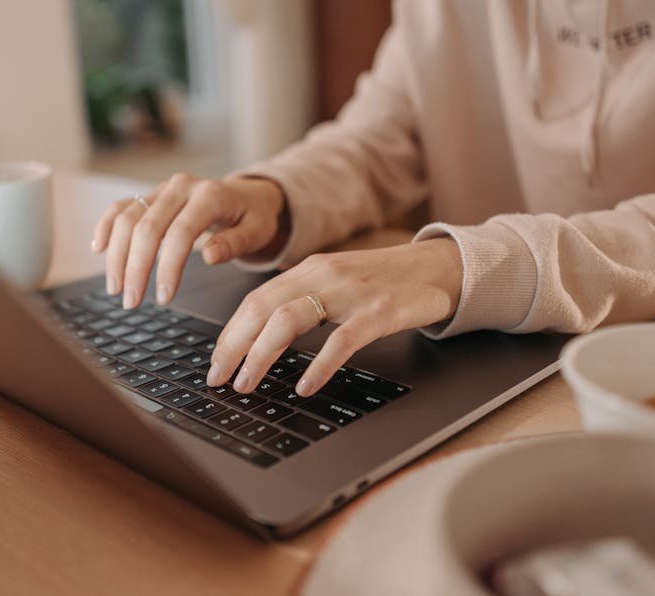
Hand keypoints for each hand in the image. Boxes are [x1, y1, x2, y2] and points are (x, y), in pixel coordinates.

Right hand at [91, 173, 286, 308]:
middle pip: (147, 227)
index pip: (181, 233)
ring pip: (127, 218)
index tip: (164, 297)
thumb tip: (210, 255)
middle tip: (131, 301)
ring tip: (115, 288)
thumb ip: (235, 243)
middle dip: (135, 268)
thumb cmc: (253, 217)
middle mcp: (181, 187)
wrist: (247, 195)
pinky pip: (121, 207)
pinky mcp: (150, 195)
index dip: (168, 267)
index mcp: (210, 195)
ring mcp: (162, 189)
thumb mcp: (257, 231)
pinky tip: (99, 249)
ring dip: (117, 255)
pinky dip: (106, 226)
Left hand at [206, 238, 463, 396]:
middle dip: (233, 347)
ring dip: (261, 356)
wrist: (438, 268)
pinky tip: (305, 387)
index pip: (255, 300)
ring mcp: (351, 292)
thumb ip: (303, 301)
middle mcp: (324, 275)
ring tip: (248, 384)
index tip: (215, 362)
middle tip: (218, 379)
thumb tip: (261, 340)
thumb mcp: (336, 283)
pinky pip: (342, 340)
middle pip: (262, 309)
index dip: (230, 333)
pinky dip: (319, 366)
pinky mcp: (380, 310)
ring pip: (290, 319)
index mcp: (309, 270)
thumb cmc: (384, 282)